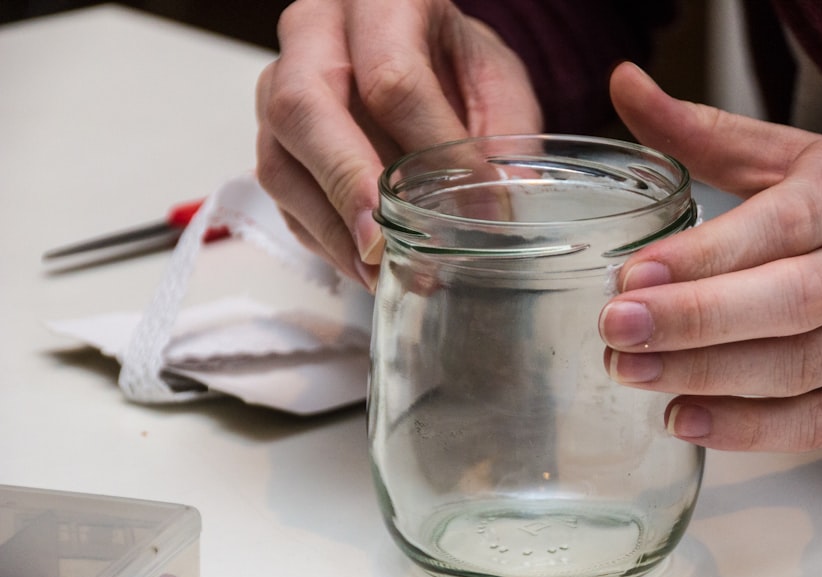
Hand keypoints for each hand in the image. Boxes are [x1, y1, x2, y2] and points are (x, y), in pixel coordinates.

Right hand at [255, 0, 541, 289]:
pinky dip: (322, 238)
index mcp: (378, 1)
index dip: (434, 150)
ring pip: (280, 160)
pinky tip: (363, 265)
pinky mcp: (272, 137)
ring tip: (380, 271)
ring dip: (331, 227)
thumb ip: (507, 132)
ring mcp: (278, 86)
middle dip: (348, 185)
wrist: (406, 48)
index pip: (392, 78)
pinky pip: (282, 196)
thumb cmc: (449, 58)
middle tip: (384, 245)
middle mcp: (312, 34)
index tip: (473, 209)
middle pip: (305, 108)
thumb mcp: (493, 77)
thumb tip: (516, 200)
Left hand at [599, 62, 821, 451]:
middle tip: (617, 328)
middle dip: (696, 319)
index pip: (783, 224)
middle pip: (790, 301)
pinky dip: (751, 429)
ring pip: (799, 367)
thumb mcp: (814, 158)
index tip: (632, 272)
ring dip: (708, 376)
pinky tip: (686, 420)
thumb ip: (715, 134)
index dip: (706, 253)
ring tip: (631, 372)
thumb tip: (625, 88)